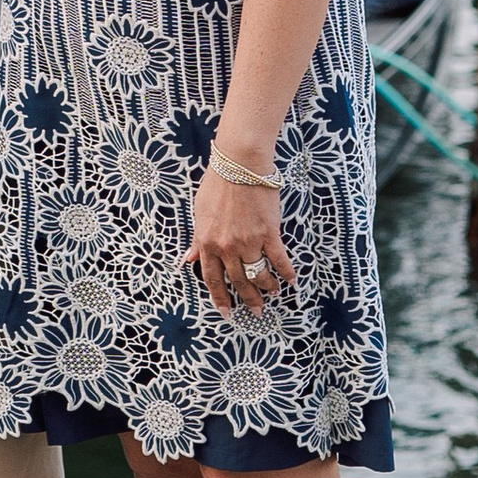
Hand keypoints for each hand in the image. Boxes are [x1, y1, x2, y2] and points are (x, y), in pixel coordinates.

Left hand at [183, 165, 293, 317]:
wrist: (239, 165)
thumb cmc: (217, 185)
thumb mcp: (199, 213)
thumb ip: (196, 240)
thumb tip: (186, 260)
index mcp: (206, 242)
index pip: (212, 278)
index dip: (220, 298)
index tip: (226, 312)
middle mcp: (226, 246)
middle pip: (237, 281)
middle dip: (248, 299)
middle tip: (257, 311)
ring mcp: (248, 241)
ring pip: (258, 274)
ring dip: (266, 287)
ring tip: (272, 293)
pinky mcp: (268, 233)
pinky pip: (278, 259)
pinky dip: (286, 272)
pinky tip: (291, 280)